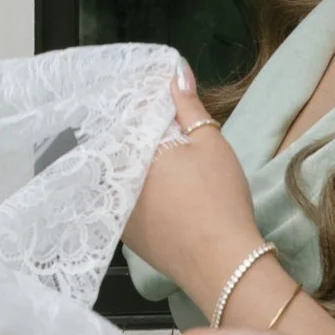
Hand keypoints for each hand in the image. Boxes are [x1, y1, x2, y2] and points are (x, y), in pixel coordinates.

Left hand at [121, 66, 272, 312]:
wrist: (222, 262)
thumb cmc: (218, 198)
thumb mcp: (210, 143)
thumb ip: (188, 107)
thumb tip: (175, 72)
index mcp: (129, 152)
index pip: (123, 116)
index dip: (135, 101)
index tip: (146, 89)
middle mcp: (112, 180)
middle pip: (114, 145)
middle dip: (127, 129)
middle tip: (148, 116)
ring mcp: (115, 208)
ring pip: (114, 173)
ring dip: (126, 157)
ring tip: (149, 145)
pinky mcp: (125, 232)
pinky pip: (119, 198)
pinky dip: (130, 184)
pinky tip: (150, 181)